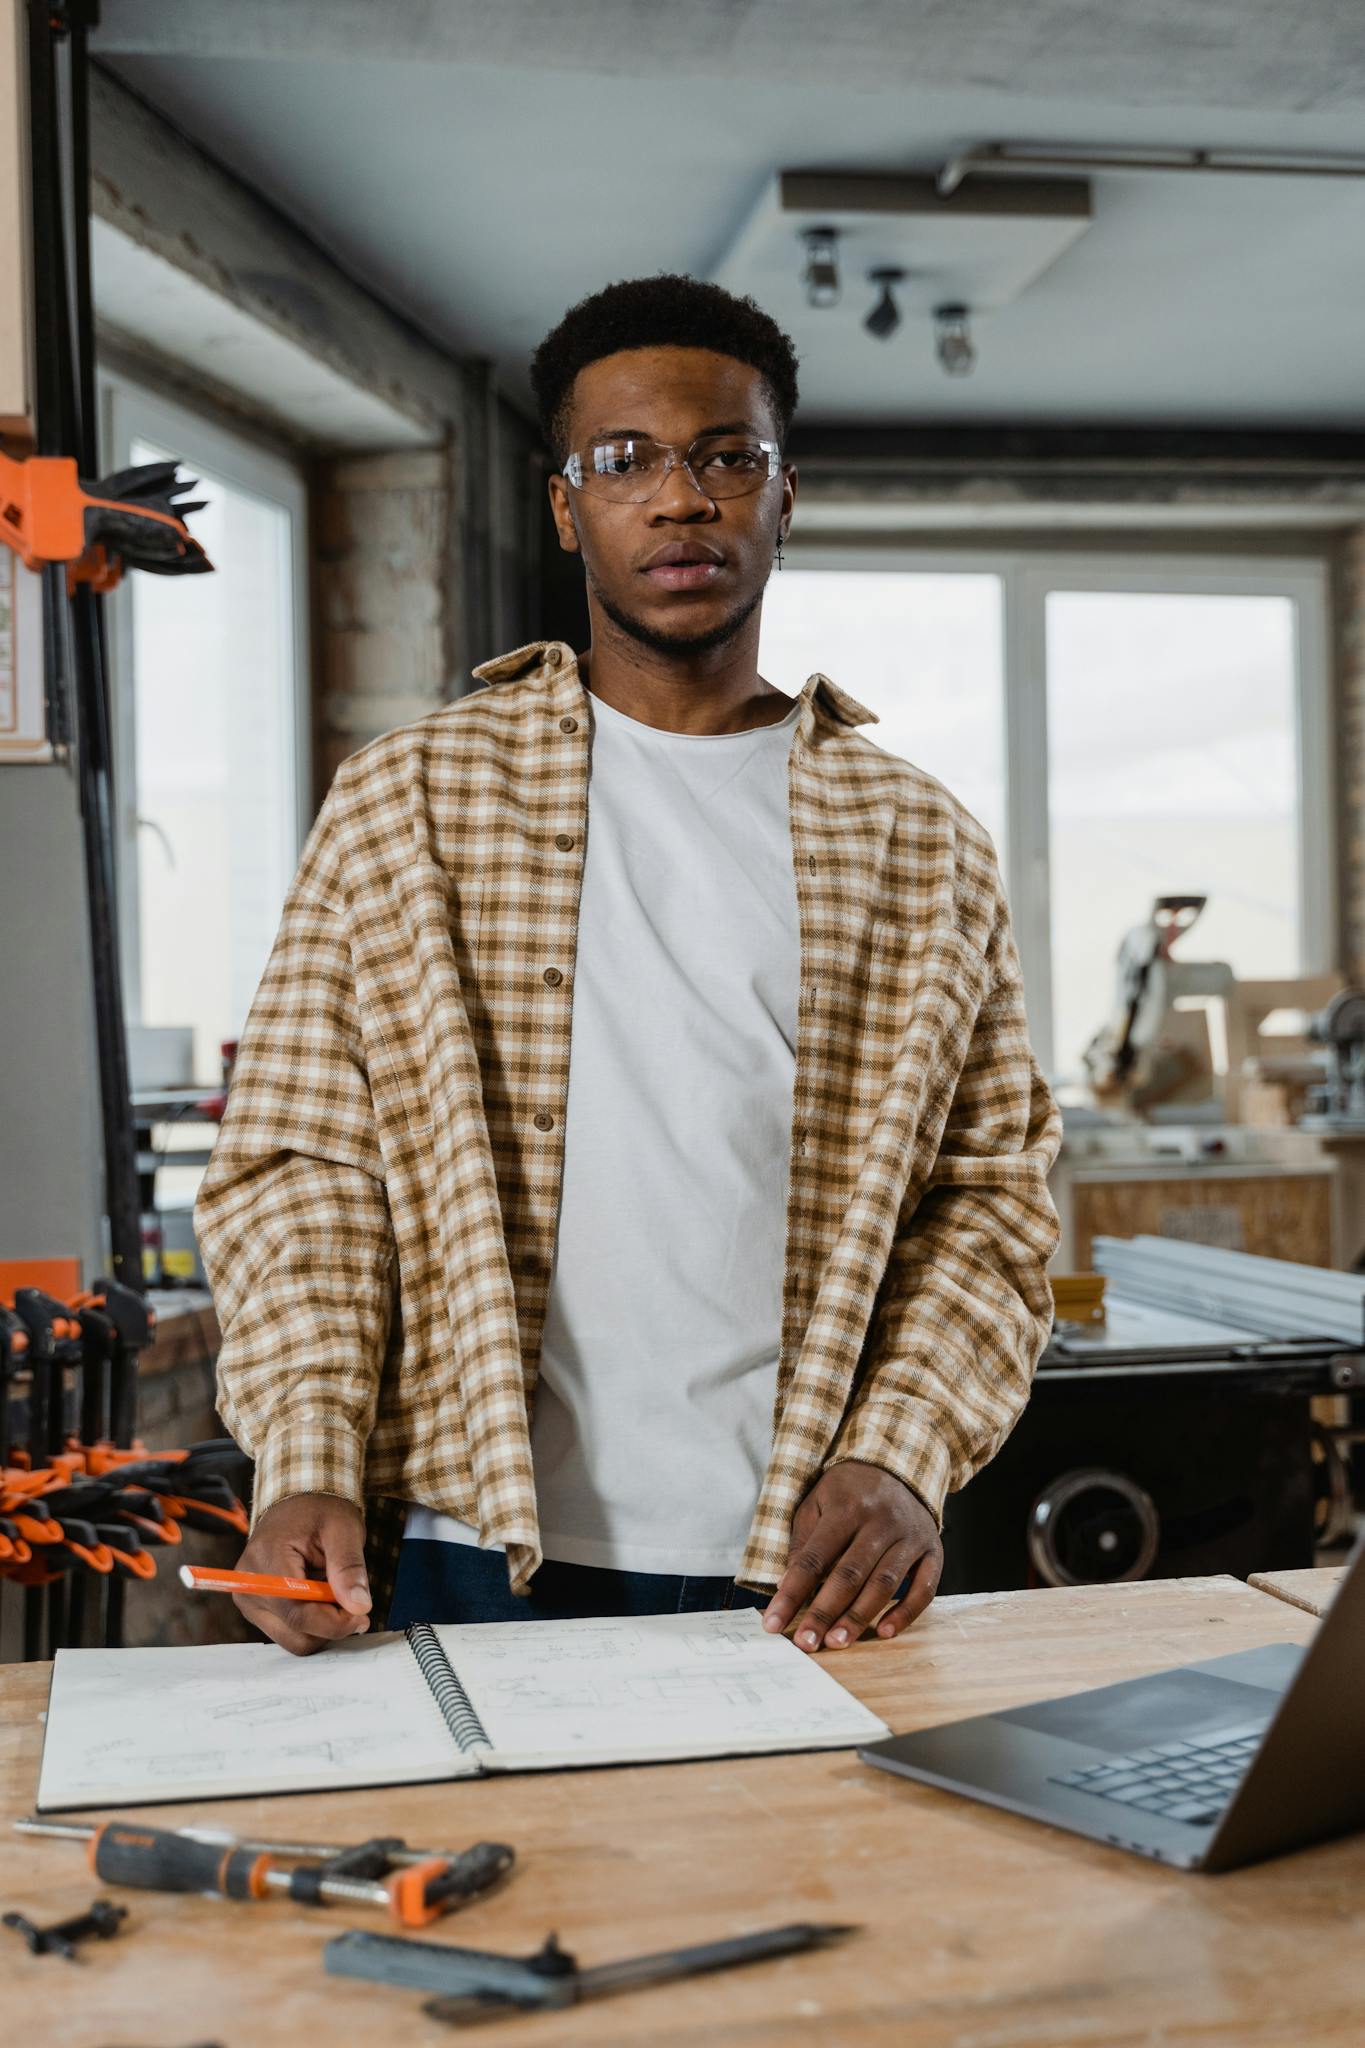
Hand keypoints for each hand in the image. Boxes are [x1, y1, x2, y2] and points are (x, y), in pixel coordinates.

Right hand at [234, 1493, 371, 1656]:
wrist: (297, 1501)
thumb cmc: (319, 1510)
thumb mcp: (343, 1528)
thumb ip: (349, 1567)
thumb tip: (359, 1607)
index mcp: (265, 1562)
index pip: (298, 1614)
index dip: (335, 1623)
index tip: (362, 1614)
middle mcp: (248, 1588)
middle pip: (296, 1636)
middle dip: (331, 1625)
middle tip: (351, 1598)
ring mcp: (250, 1602)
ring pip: (294, 1640)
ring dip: (323, 1623)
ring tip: (332, 1589)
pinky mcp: (257, 1610)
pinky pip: (291, 1632)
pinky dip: (313, 1622)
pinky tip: (320, 1595)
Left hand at [762, 1462, 941, 1652]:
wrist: (900, 1465)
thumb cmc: (849, 1491)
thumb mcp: (817, 1502)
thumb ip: (803, 1541)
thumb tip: (786, 1586)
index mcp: (847, 1508)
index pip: (814, 1558)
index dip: (792, 1593)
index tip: (773, 1622)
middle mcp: (881, 1521)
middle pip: (849, 1575)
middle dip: (825, 1612)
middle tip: (807, 1644)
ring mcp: (910, 1536)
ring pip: (884, 1584)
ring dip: (860, 1617)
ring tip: (836, 1642)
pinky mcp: (933, 1550)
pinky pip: (924, 1587)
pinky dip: (906, 1613)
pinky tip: (885, 1632)